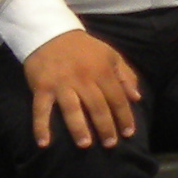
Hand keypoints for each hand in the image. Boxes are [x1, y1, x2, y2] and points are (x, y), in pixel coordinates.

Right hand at [25, 30, 141, 148]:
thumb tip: (136, 98)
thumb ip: (126, 76)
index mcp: (102, 71)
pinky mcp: (42, 87)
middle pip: (97, 106)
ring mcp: (61, 84)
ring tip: (85, 144)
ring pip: (72, 109)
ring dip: (79, 128)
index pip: (117, 98)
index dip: (124, 116)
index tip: (129, 133)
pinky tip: (44, 143)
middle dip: (105, 127)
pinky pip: (41, 109)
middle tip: (110, 144)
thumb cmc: (84, 49)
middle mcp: (83, 79)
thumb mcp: (111, 55)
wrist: (52, 33)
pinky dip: (41, 126)